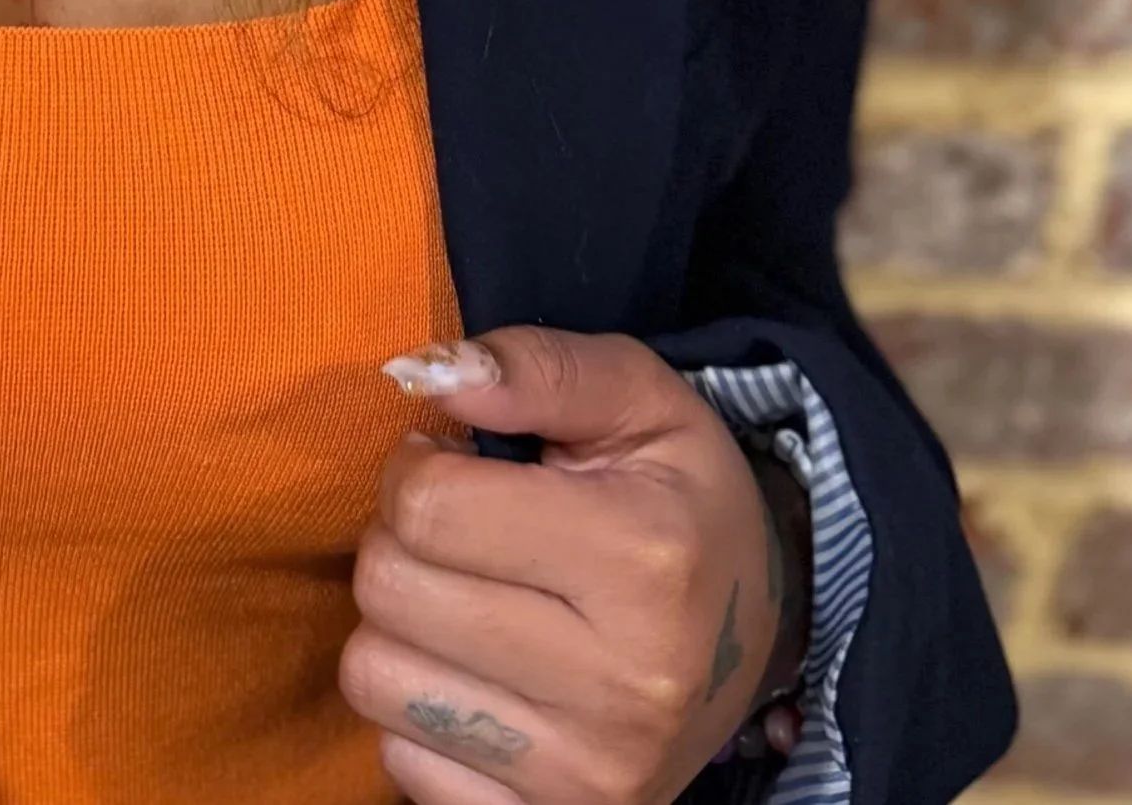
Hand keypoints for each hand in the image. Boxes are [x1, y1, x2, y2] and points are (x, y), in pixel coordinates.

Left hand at [340, 328, 802, 804]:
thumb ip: (538, 366)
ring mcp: (589, 775)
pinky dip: (418, 714)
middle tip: (455, 529)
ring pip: (376, 677)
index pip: (428, 506)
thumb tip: (428, 373)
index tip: (452, 462)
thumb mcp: (640, 400)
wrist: (755, 637)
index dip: (415, 466)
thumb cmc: (681, 500)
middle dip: (399, 539)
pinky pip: (400, 762)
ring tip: (461, 597)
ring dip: (397, 625)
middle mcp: (623, 683)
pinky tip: (476, 674)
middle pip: (390, 589)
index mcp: (643, 558)